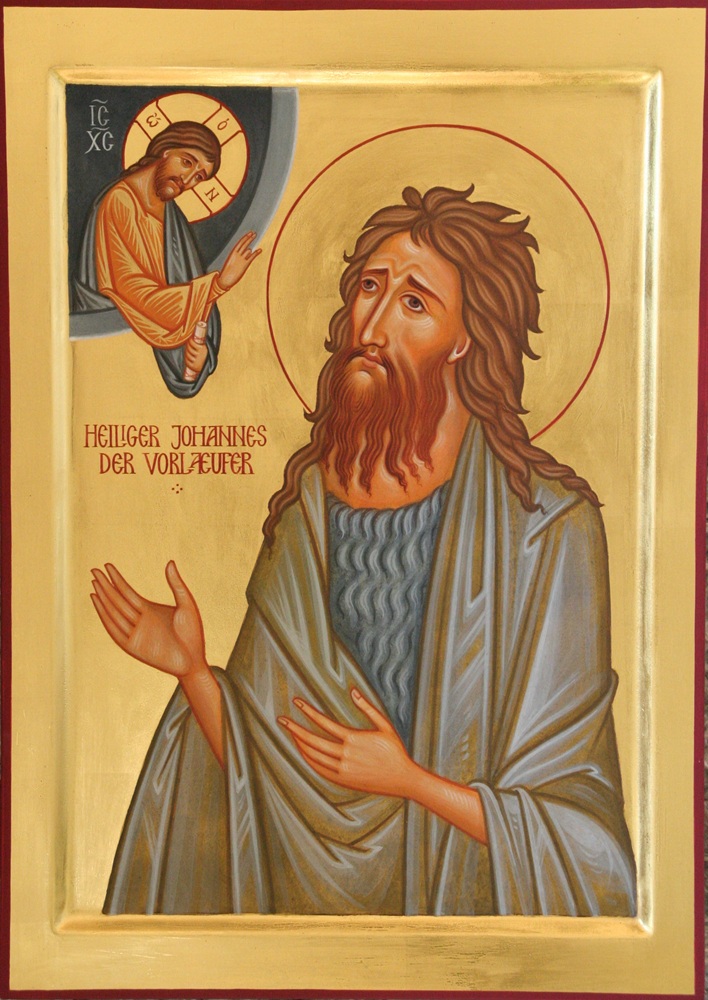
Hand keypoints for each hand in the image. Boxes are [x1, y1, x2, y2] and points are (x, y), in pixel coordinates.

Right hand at [90, 561, 206, 678]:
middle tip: (94, 570)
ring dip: (103, 599)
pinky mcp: (132, 647)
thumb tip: (169, 562)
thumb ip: (176, 585)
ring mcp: (134, 633)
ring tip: (94, 584)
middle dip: (106, 585)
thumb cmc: (192, 633)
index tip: (107, 566)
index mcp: (149, 610)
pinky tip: (98, 603)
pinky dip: (105, 617)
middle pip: (117, 599)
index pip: (128, 591)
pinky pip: (115, 630)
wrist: (193, 660)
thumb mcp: (186, 605)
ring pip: (114, 612)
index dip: (117, 579)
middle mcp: (139, 620)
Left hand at [184, 338, 207, 374]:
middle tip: (188, 346)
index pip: (193, 343)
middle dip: (187, 347)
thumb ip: (200, 343)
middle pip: (189, 348)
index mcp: (204, 349)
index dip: (190, 341)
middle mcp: (200, 355)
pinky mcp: (194, 366)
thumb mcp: (205, 349)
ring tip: (189, 352)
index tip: (189, 339)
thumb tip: (193, 336)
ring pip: (187, 354)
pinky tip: (188, 359)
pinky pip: (187, 361)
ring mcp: (197, 361)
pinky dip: (186, 360)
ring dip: (187, 353)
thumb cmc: (206, 357)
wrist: (208, 368)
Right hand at [217, 231, 260, 289]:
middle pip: (244, 244)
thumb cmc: (227, 272)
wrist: (225, 279)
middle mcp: (236, 255)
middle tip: (254, 233)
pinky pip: (251, 257)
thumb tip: (247, 251)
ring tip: (255, 240)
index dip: (245, 237)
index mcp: (232, 253)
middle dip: (249, 238)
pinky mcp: (244, 265)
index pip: (240, 243)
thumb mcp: (231, 261)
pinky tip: (260, 250)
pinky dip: (256, 253)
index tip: (249, 233)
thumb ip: (238, 256)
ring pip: (248, 250)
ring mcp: (241, 259)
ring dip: (251, 245)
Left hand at [279, 688, 418, 797]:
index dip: (308, 712)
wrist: (402, 779)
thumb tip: (353, 691)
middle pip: (313, 741)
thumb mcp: (384, 726)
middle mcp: (346, 755)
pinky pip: (320, 770)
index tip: (297, 702)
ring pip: (314, 757)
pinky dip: (309, 760)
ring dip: (300, 744)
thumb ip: (368, 708)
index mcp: (354, 739)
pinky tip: (303, 751)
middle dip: (295, 729)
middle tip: (282, 720)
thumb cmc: (394, 750)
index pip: (324, 723)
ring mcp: (343, 770)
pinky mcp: (343, 781)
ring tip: (292, 734)